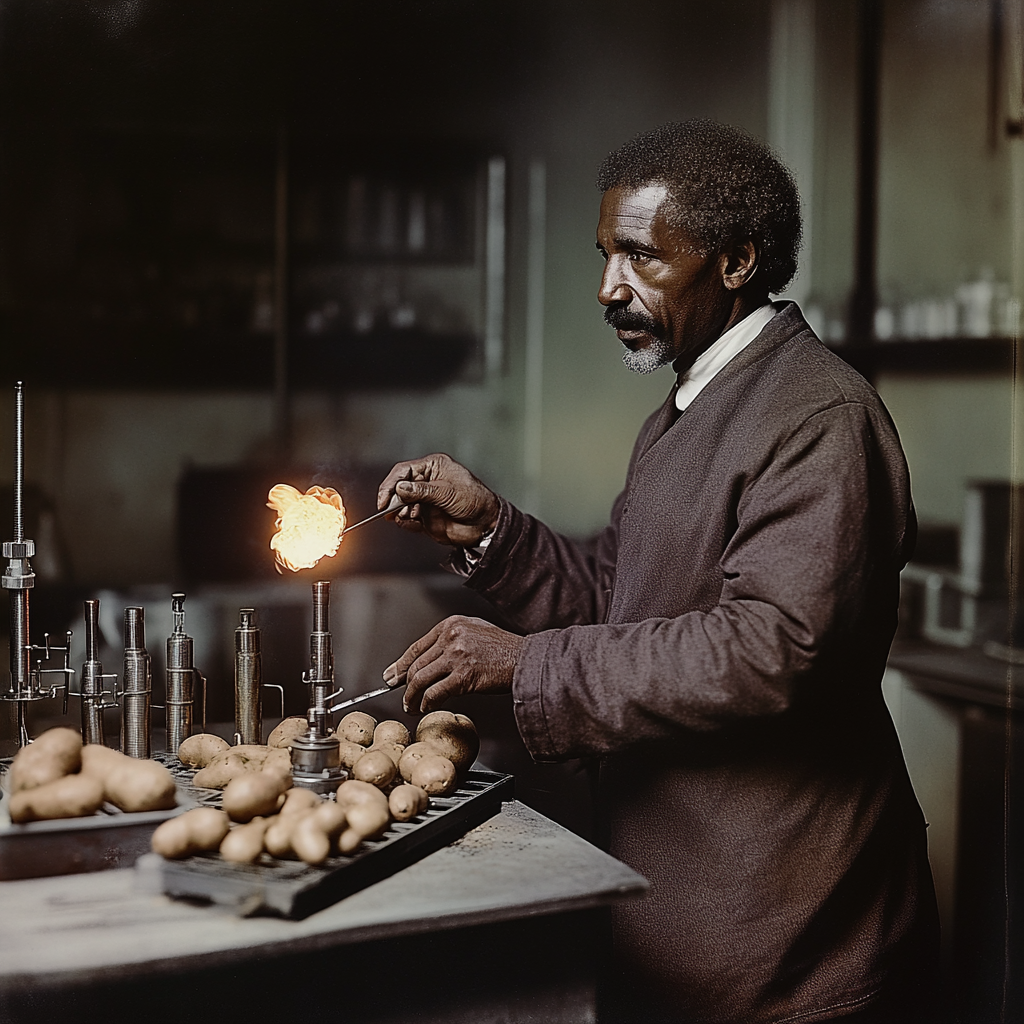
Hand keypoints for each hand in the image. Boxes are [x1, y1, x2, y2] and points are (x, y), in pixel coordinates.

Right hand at [377, 453, 499, 546]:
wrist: (485, 524)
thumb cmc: (475, 501)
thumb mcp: (448, 492)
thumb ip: (422, 491)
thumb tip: (400, 488)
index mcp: (433, 467)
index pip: (404, 471)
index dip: (391, 484)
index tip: (384, 499)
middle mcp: (426, 482)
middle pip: (398, 488)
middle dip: (394, 500)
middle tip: (393, 510)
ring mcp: (424, 500)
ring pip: (400, 505)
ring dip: (400, 512)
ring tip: (409, 516)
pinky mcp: (424, 517)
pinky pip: (407, 519)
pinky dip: (406, 523)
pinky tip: (414, 524)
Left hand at [383, 616, 523, 713]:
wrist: (526, 659)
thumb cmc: (504, 649)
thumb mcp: (474, 632)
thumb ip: (450, 641)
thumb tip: (427, 661)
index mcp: (452, 625)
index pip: (417, 646)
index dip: (401, 664)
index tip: (393, 675)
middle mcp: (451, 637)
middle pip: (416, 664)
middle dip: (403, 682)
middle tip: (399, 693)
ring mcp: (457, 656)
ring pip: (421, 678)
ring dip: (412, 696)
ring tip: (411, 705)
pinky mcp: (464, 676)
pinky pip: (435, 692)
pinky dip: (426, 702)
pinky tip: (425, 707)